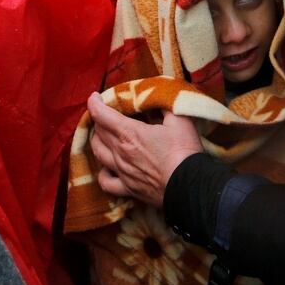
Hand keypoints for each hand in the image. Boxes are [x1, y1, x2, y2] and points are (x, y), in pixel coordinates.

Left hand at [88, 92, 202, 207]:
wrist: (189, 184)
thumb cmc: (184, 150)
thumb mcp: (179, 118)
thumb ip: (164, 104)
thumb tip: (157, 95)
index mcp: (130, 133)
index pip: (102, 115)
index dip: (94, 103)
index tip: (95, 97)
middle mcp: (120, 152)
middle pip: (99, 132)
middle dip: (99, 119)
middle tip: (106, 113)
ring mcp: (122, 172)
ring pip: (98, 153)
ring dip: (97, 141)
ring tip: (102, 135)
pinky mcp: (127, 188)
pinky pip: (106, 181)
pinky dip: (103, 173)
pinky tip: (107, 167)